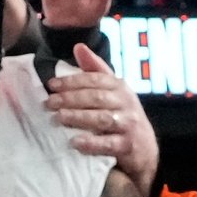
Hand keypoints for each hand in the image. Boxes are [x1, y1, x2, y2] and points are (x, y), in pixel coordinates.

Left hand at [46, 42, 158, 190]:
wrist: (146, 149)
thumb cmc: (124, 117)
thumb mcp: (114, 92)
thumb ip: (96, 71)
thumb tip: (78, 47)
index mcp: (120, 87)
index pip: (95, 80)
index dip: (73, 81)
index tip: (52, 84)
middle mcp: (126, 103)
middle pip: (97, 97)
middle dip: (71, 98)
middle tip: (50, 102)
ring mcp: (129, 124)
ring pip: (102, 118)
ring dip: (79, 117)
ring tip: (59, 117)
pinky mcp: (128, 145)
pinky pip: (109, 143)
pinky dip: (92, 143)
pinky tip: (75, 142)